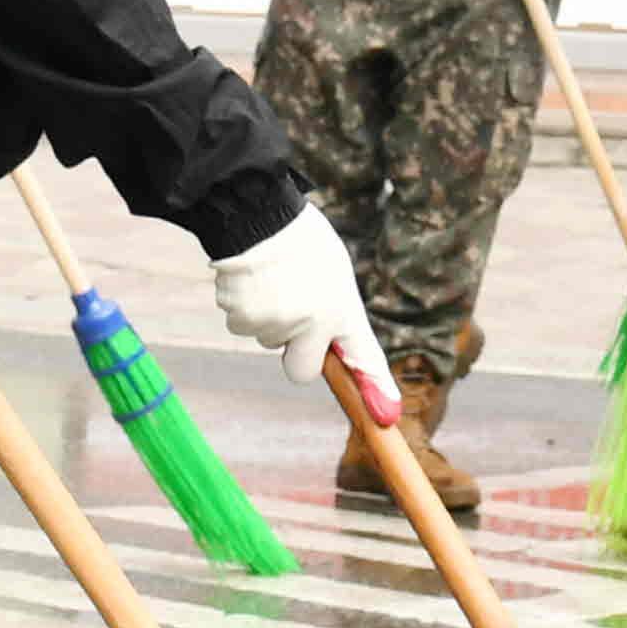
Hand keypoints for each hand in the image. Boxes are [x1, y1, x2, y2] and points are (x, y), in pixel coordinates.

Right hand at [212, 202, 382, 388]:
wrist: (255, 212)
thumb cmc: (300, 241)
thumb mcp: (334, 273)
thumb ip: (337, 314)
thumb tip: (335, 348)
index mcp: (339, 307)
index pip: (362, 356)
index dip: (374, 387)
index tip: (386, 415)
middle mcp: (309, 323)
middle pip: (301, 369)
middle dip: (298, 352)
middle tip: (296, 314)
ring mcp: (272, 325)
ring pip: (269, 340)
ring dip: (271, 318)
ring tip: (273, 279)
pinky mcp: (240, 319)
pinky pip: (245, 325)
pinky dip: (247, 308)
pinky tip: (252, 281)